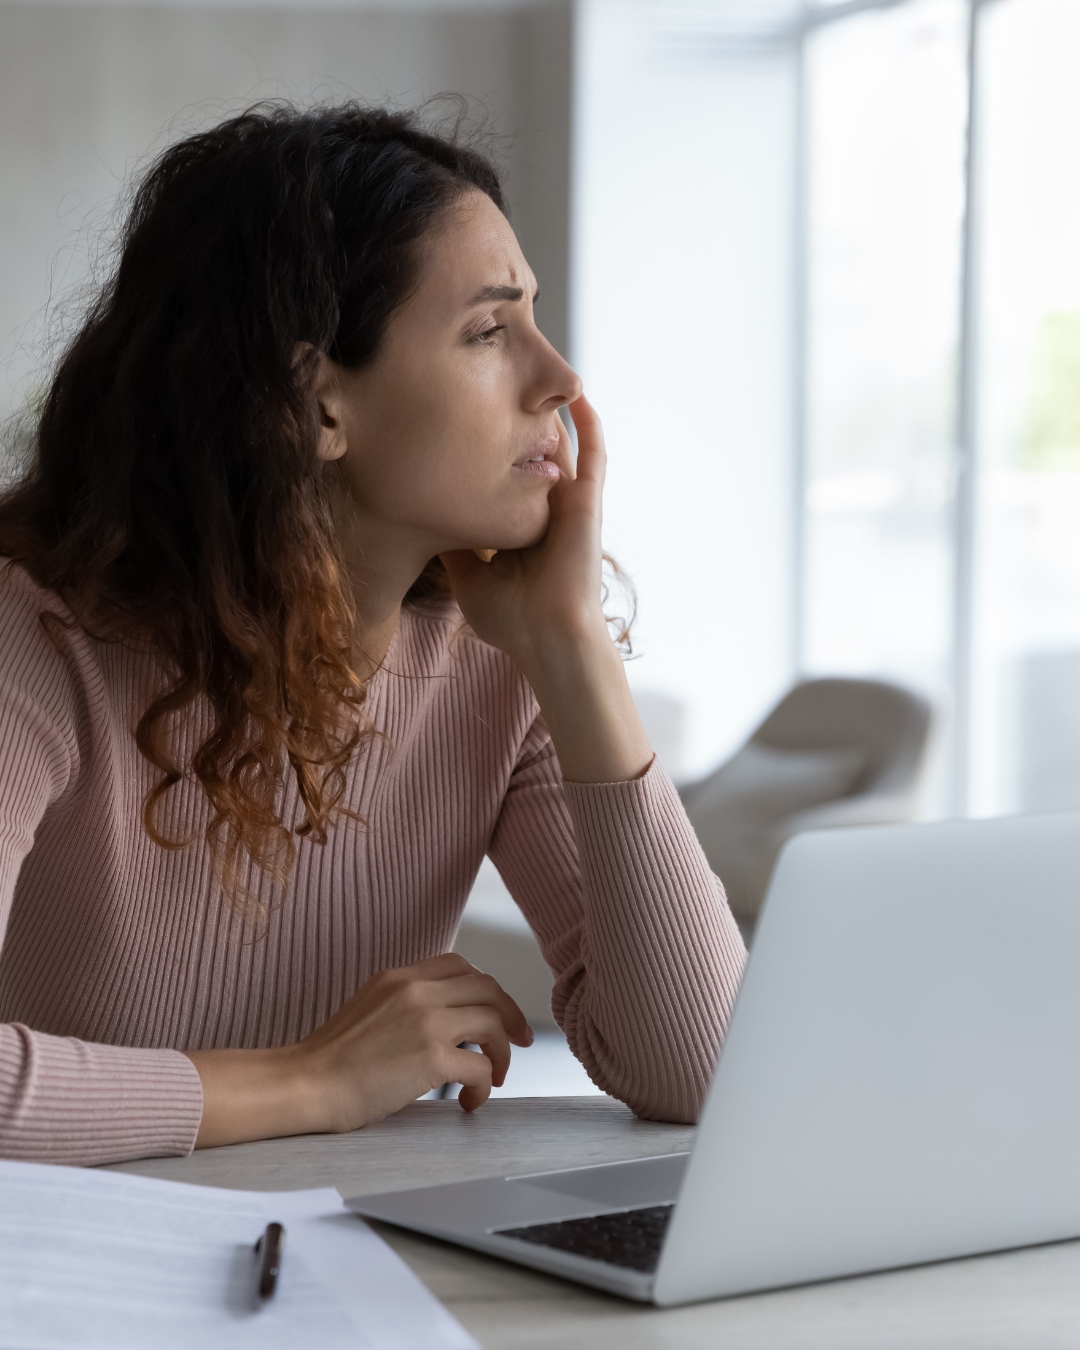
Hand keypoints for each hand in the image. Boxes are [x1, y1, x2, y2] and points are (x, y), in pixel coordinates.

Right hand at [298, 953, 532, 1125]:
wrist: (306, 1084)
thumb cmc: (331, 1059)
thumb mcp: (369, 1007)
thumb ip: (404, 1002)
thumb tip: (442, 1017)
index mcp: (400, 977)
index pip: (460, 966)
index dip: (486, 988)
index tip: (497, 1012)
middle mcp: (416, 990)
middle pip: (486, 988)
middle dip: (509, 1015)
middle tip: (517, 1041)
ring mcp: (426, 1022)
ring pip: (492, 1022)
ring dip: (501, 1051)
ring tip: (493, 1077)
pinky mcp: (432, 1058)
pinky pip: (481, 1067)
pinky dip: (484, 1086)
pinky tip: (469, 1103)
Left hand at [440, 395, 606, 668]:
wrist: (548, 638)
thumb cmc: (511, 619)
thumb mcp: (465, 576)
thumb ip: (452, 543)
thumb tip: (426, 511)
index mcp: (520, 525)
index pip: (501, 478)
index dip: (483, 453)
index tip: (456, 424)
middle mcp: (545, 510)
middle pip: (529, 454)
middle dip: (515, 422)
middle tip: (489, 383)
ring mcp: (568, 505)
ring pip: (560, 446)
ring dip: (549, 414)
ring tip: (532, 373)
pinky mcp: (588, 503)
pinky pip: (594, 455)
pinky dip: (589, 424)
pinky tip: (578, 395)